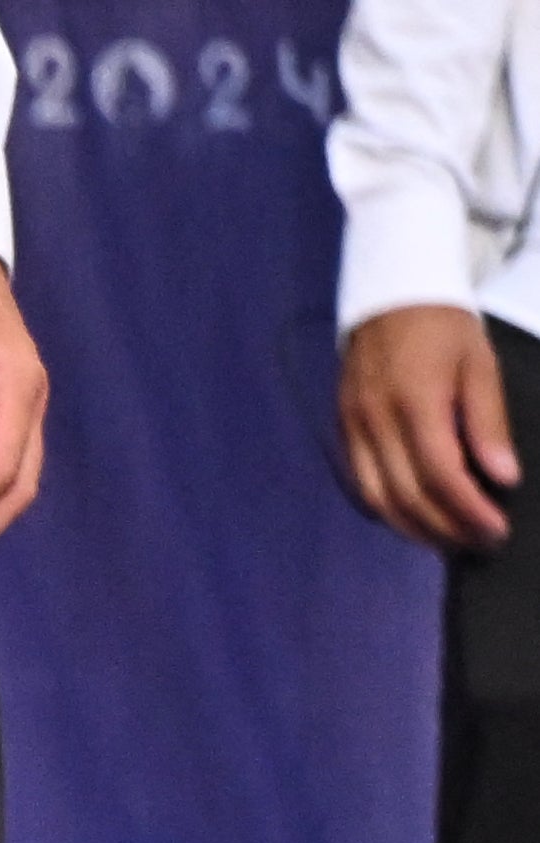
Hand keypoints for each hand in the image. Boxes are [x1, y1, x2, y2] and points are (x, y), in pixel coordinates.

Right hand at [340, 305, 517, 552]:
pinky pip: (362, 485)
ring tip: (448, 540)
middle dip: (446, 528)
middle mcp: (377, 423)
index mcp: (416, 402)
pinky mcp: (343, 433)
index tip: (497, 529)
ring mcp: (354, 430)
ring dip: (414, 528)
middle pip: (408, 496)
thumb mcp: (480, 365)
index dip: (469, 510)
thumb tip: (503, 477)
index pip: (442, 475)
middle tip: (480, 542)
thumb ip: (489, 423)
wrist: (389, 295)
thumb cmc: (444, 328)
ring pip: (378, 500)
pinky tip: (415, 516)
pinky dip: (389, 510)